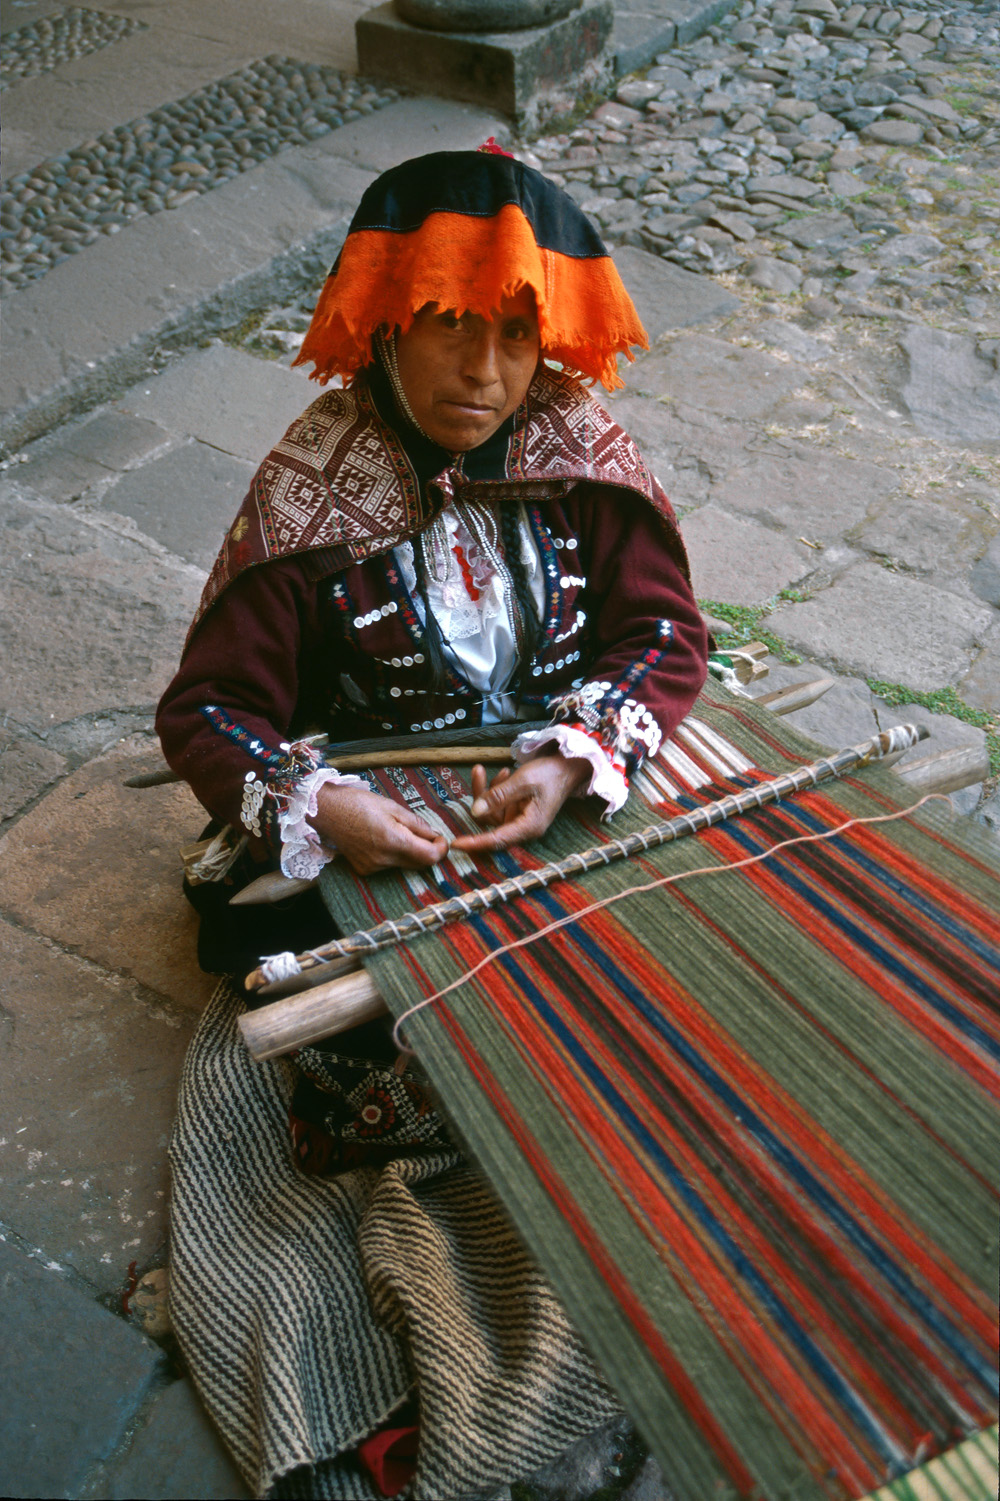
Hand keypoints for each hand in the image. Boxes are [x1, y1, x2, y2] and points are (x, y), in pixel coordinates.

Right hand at [310, 783, 448, 874]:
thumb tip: (434, 835)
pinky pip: (388, 866)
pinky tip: (380, 840)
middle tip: (424, 834)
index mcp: (394, 841)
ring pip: (403, 865)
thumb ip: (416, 824)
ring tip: (396, 832)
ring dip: (409, 853)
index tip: (440, 839)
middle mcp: (384, 859)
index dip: (441, 849)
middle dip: (426, 850)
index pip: (430, 857)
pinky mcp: (364, 870)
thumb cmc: (358, 803)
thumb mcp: (393, 807)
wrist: (326, 811)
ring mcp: (373, 867)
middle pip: (419, 864)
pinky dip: (392, 856)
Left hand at [450, 754, 590, 853]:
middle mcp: (523, 828)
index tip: (455, 844)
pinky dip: (496, 789)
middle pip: (490, 821)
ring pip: (491, 811)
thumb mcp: (524, 781)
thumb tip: (475, 811)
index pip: (497, 839)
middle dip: (481, 796)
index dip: (475, 843)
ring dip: (489, 789)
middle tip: (478, 771)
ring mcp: (519, 819)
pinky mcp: (517, 811)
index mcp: (529, 827)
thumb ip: (499, 796)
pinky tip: (503, 773)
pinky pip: (498, 804)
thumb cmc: (550, 774)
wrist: (568, 767)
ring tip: (498, 769)